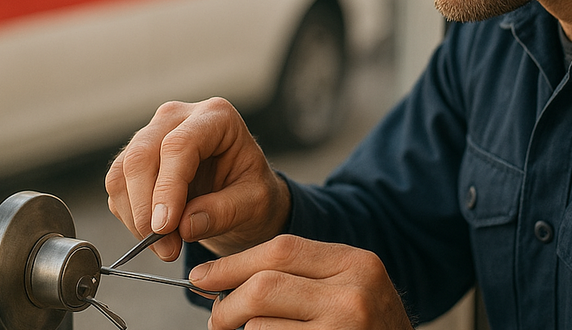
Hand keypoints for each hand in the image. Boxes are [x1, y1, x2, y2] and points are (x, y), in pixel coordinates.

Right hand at [105, 98, 290, 260]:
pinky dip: (131, 218)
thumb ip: (225, 211)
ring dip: (136, 218)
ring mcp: (152, 135)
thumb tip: (183, 226)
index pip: (179, 145)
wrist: (242, 193)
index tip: (165, 226)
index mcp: (216, 117)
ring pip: (123, 173)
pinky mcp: (135, 159)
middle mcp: (178, 118)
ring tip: (167, 247)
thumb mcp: (255, 202)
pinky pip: (118, 189)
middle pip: (142, 156)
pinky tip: (157, 237)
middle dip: (147, 208)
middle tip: (167, 248)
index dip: (168, 187)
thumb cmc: (252, 190)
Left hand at [191, 235, 414, 329]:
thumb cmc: (367, 326)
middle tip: (215, 317)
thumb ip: (301, 274)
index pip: (281, 249)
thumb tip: (223, 278)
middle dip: (227, 301)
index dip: (234, 263)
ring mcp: (343, 329)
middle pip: (264, 285)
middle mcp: (352, 294)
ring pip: (260, 326)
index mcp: (355, 263)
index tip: (204, 276)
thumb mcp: (349, 286)